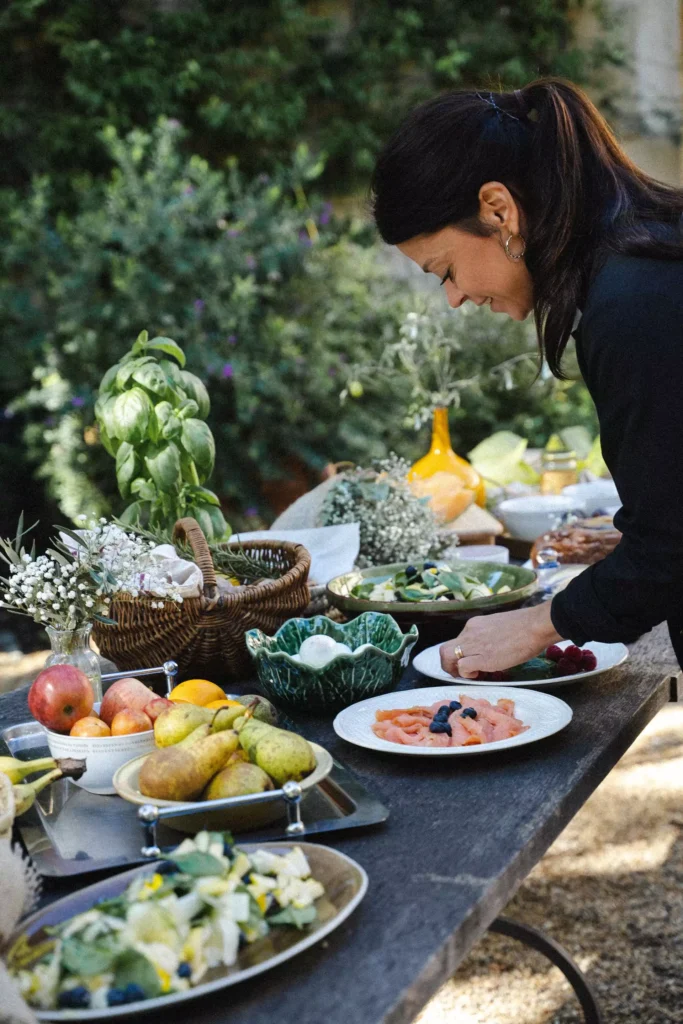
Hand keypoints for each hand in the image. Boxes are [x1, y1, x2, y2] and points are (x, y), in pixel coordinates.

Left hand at [440, 601, 561, 678]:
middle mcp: (470, 632)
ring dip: (454, 670)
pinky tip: (478, 674)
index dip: (460, 654)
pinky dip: (466, 674)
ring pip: (448, 657)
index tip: (469, 660)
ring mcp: (474, 644)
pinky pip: (462, 667)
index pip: (458, 641)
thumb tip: (490, 649)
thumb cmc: (527, 626)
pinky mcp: (482, 658)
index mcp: (475, 624)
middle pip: (445, 649)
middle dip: (448, 664)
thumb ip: (489, 636)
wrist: (536, 626)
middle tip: (460, 673)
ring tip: (469, 675)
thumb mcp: (500, 627)